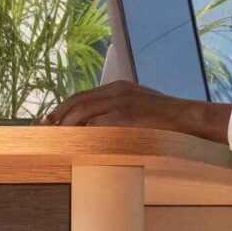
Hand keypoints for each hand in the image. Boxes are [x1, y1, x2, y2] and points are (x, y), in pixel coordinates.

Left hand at [42, 82, 231, 143]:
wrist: (188, 116)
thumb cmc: (166, 117)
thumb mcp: (140, 106)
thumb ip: (119, 110)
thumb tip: (98, 127)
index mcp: (118, 87)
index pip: (82, 96)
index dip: (63, 108)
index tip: (49, 120)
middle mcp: (116, 91)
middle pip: (77, 102)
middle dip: (58, 116)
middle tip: (43, 129)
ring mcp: (120, 102)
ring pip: (83, 112)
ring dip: (67, 126)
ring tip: (55, 139)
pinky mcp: (125, 116)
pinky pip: (97, 125)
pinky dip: (83, 133)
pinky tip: (74, 143)